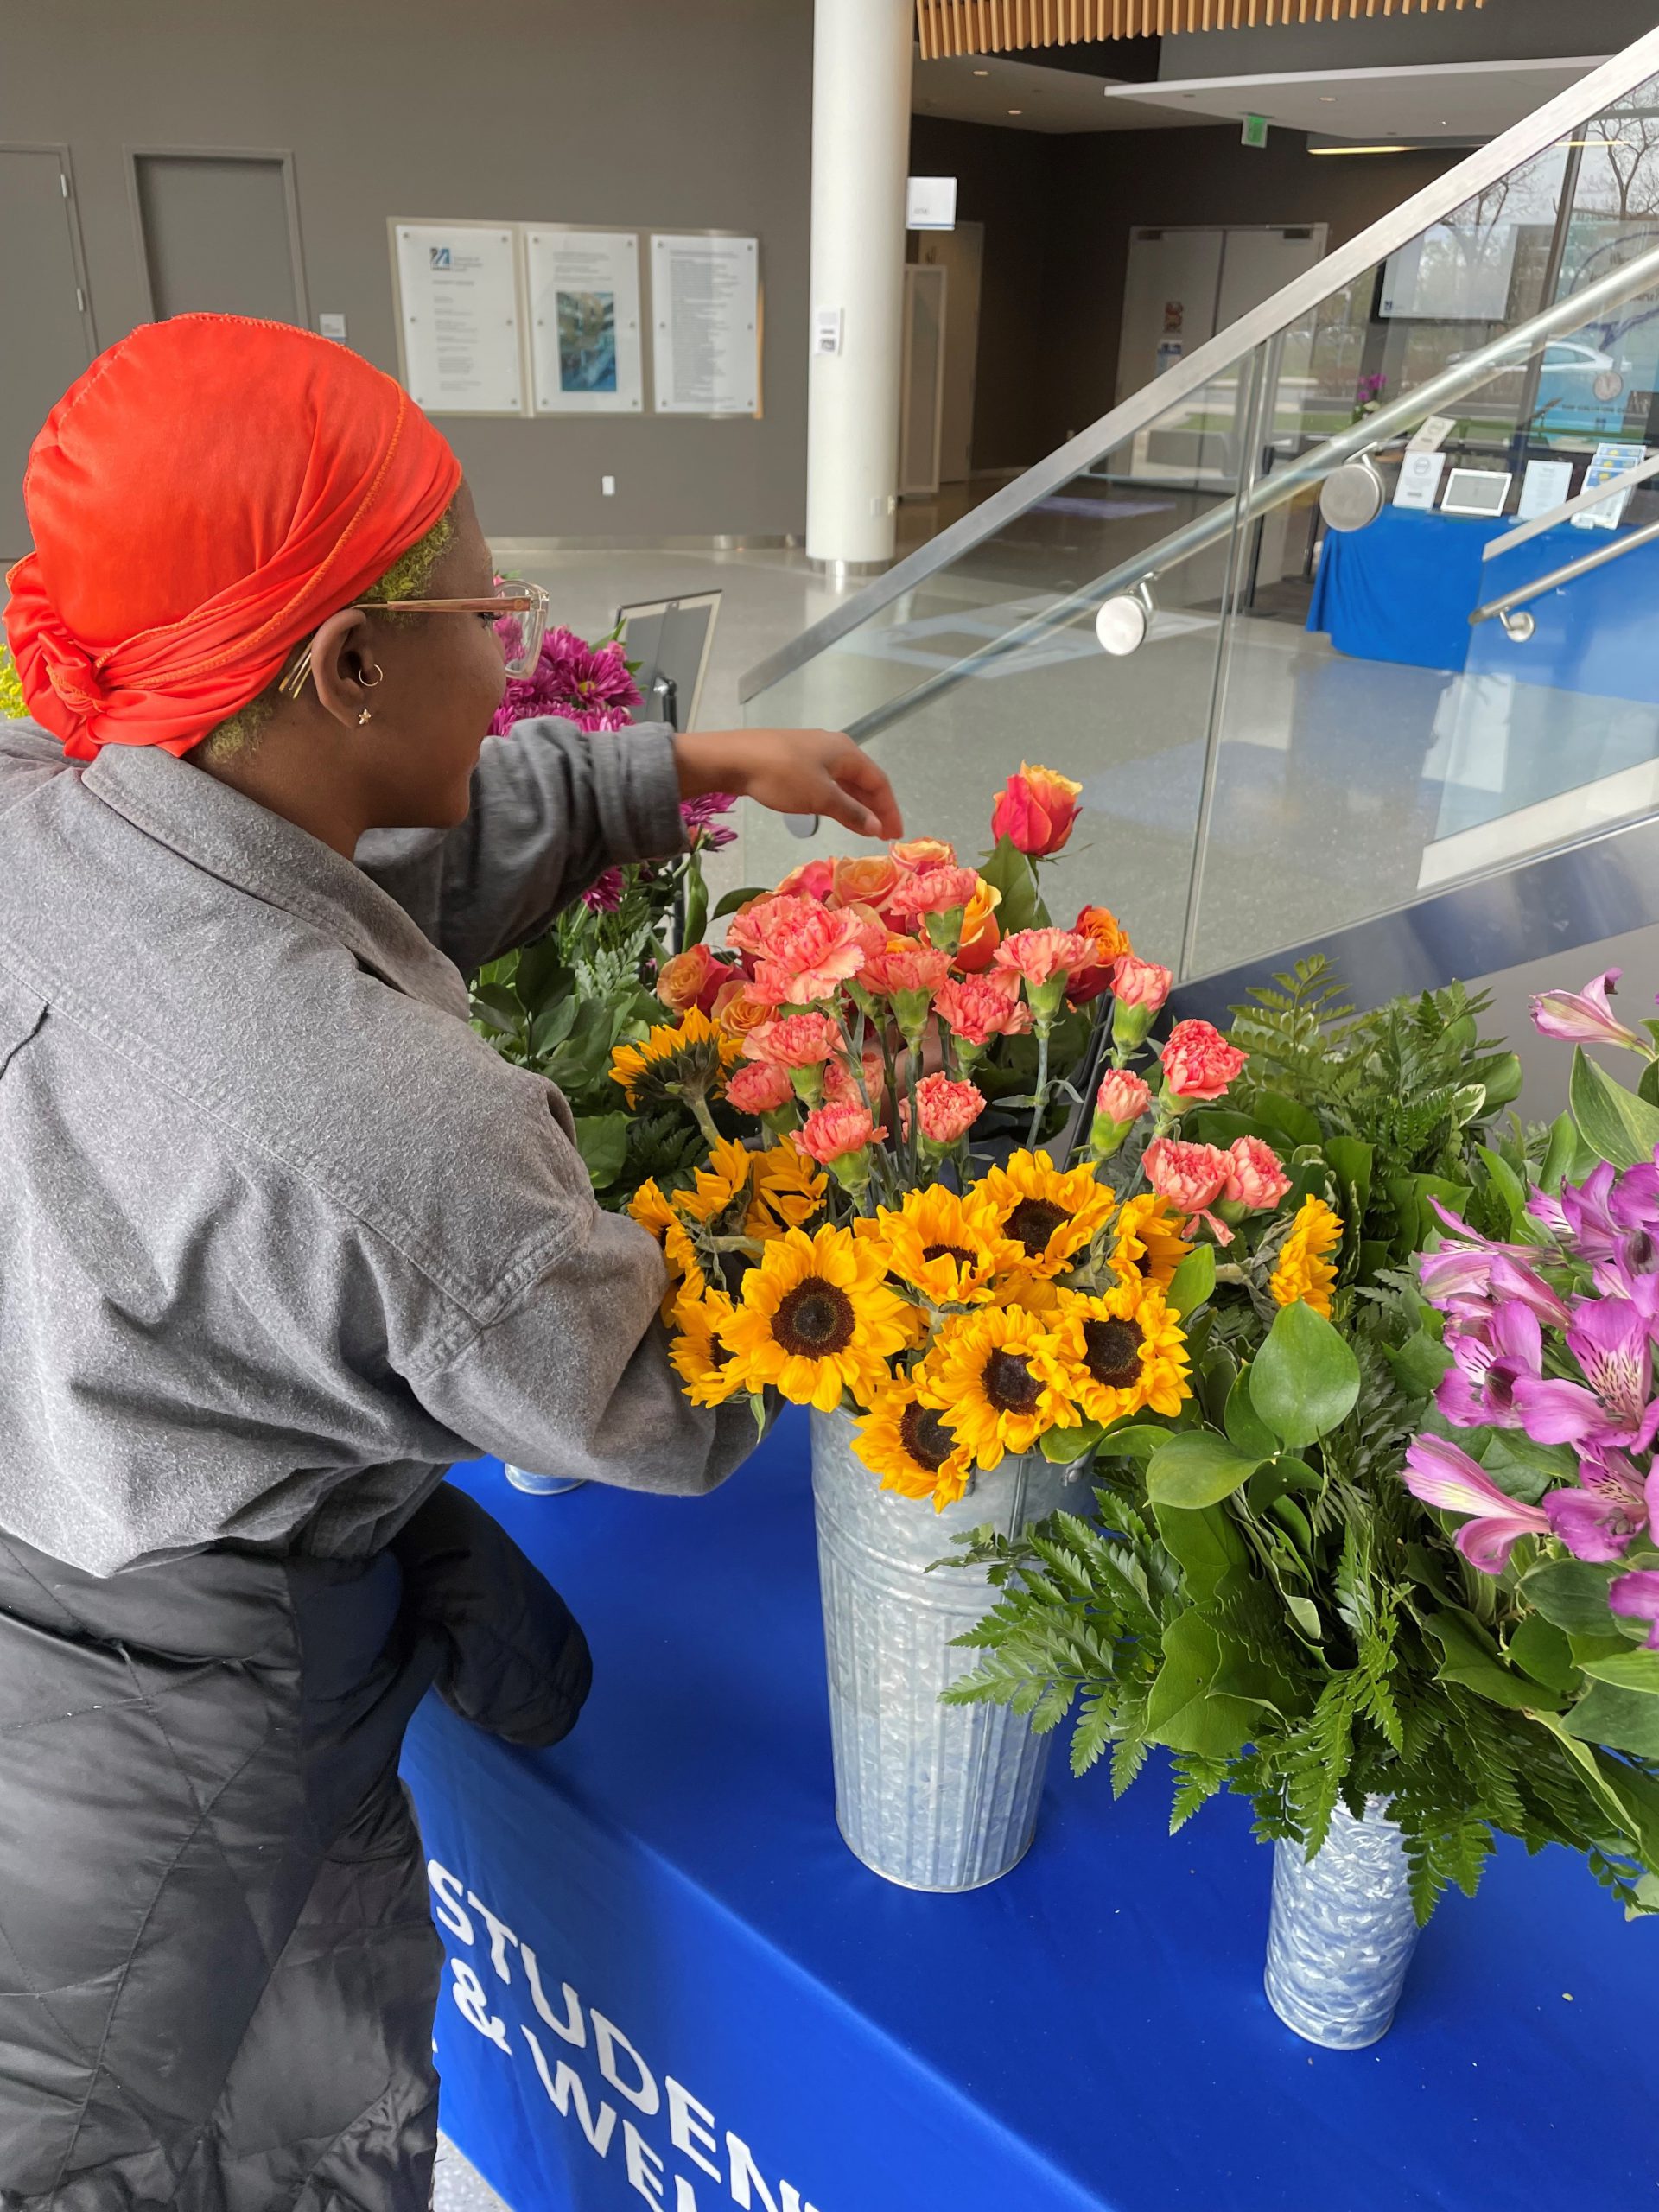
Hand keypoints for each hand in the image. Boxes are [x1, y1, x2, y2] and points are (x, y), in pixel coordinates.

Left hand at [673, 728, 902, 840]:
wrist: (734, 758)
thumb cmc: (782, 775)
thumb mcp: (820, 797)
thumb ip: (851, 812)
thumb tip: (877, 826)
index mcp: (846, 751)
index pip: (879, 782)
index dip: (889, 810)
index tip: (895, 835)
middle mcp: (834, 748)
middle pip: (864, 780)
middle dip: (875, 808)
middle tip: (883, 836)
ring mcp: (814, 753)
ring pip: (845, 782)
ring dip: (857, 806)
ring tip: (864, 829)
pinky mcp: (795, 761)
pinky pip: (827, 782)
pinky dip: (837, 800)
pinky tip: (836, 813)